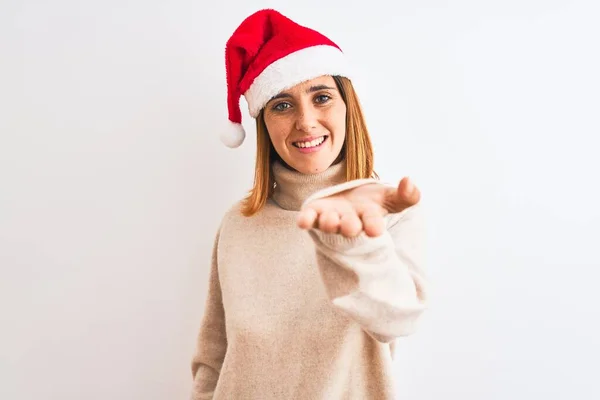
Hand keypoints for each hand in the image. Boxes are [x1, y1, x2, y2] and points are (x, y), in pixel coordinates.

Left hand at [297, 177, 420, 237]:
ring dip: (329, 222)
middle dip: (350, 226)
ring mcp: (331, 219)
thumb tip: (409, 180)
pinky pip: (309, 219)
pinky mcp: (315, 214)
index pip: (373, 225)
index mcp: (368, 219)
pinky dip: (306, 220)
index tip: (375, 230)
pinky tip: (303, 221)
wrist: (348, 199)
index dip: (373, 226)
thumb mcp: (390, 196)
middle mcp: (349, 222)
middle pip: (349, 227)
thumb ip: (406, 194)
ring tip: (331, 218)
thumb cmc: (371, 201)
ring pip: (329, 224)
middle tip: (351, 226)